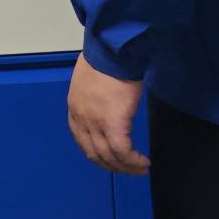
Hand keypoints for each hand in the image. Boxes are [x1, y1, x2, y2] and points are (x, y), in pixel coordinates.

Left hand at [67, 53, 149, 174]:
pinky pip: (123, 152)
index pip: (82, 140)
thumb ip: (94, 95)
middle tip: (127, 169)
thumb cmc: (105, 57)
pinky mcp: (114, 124)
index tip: (109, 158)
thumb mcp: (90, 78)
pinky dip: (134, 161)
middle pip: (94, 153)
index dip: (96, 153)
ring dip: (125, 167)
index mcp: (74, 107)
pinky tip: (144, 163)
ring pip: (109, 156)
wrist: (112, 50)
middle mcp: (81, 119)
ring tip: (140, 168)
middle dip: (111, 165)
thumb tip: (105, 101)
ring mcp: (96, 124)